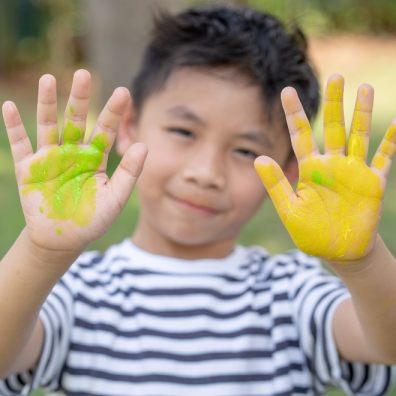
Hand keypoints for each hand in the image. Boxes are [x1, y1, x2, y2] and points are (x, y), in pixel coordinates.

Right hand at [2, 70, 146, 253]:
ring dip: (47, 103)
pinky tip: (9, 106)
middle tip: (84, 74)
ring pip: (48, 125)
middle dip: (79, 98)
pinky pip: (20, 144)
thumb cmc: (94, 219)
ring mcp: (50, 158)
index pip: (105, 130)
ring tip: (49, 79)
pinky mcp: (29, 169)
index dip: (114, 112)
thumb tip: (143, 145)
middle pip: (76, 120)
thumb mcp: (117, 197)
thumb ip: (130, 172)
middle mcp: (72, 153)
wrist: (64, 239)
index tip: (123, 92)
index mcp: (94, 158)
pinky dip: (14, 126)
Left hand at [255, 74, 395, 260]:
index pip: (300, 134)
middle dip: (334, 103)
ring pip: (358, 136)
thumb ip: (276, 184)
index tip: (287, 91)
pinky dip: (391, 142)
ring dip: (361, 114)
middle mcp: (331, 164)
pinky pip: (384, 158)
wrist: (338, 251)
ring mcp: (354, 171)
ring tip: (362, 89)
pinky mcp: (373, 183)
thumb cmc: (310, 231)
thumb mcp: (289, 209)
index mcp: (309, 169)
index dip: (294, 113)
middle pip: (333, 127)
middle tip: (335, 77)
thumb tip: (258, 158)